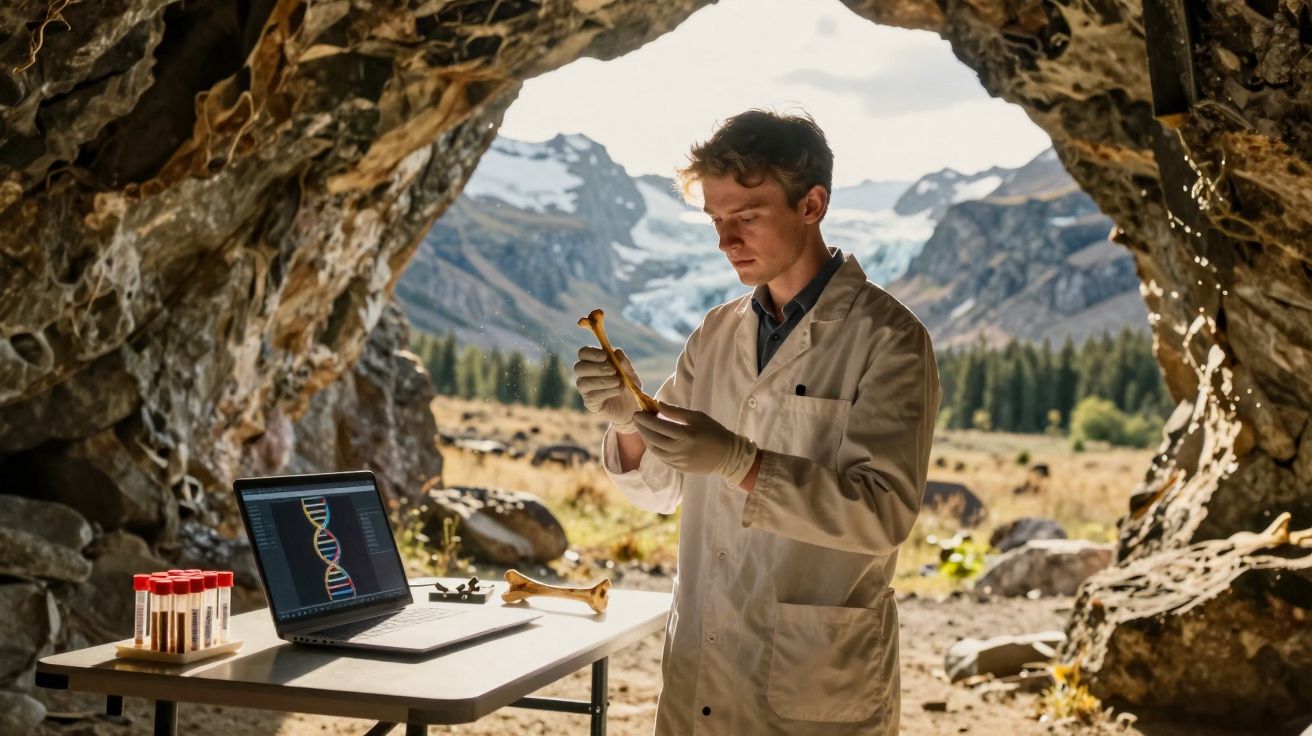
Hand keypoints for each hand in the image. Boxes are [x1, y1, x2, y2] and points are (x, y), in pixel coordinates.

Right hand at [574, 346, 642, 432]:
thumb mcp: (630, 373)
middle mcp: (585, 375)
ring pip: (583, 383)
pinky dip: (607, 391)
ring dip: (602, 380)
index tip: (605, 356)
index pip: (583, 353)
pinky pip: (592, 395)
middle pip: (578, 367)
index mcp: (592, 363)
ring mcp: (585, 390)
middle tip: (613, 370)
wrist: (632, 407)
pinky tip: (618, 390)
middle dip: (596, 367)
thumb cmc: (628, 386)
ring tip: (618, 382)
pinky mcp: (590, 403)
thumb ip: (624, 363)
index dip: (591, 352)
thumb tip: (616, 351)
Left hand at [632, 401, 757, 483]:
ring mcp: (678, 461)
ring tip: (643, 429)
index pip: (658, 425)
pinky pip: (661, 458)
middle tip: (637, 419)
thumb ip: (676, 411)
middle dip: (642, 428)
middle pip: (652, 438)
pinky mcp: (679, 468)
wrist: (728, 456)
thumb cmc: (713, 431)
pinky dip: (654, 448)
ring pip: (654, 450)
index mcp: (685, 434)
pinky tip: (653, 441)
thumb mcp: (697, 417)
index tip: (638, 412)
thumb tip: (657, 404)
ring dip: (646, 438)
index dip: (645, 419)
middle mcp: (679, 449)